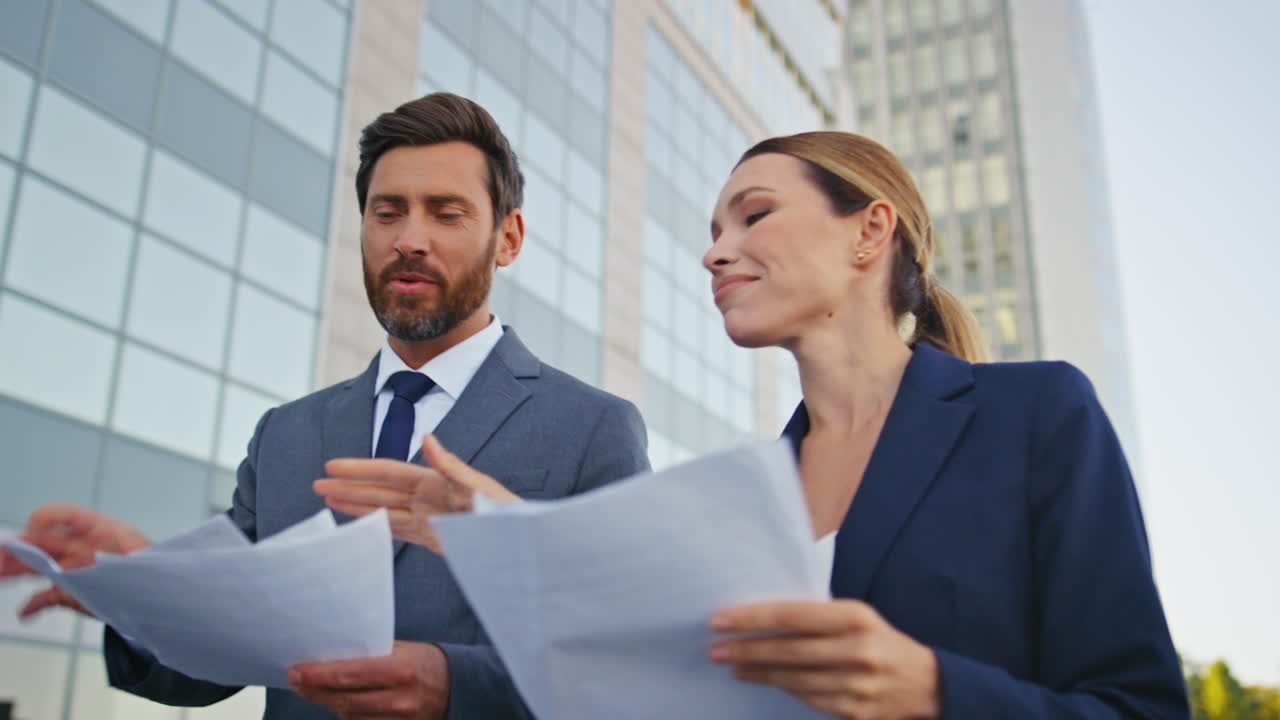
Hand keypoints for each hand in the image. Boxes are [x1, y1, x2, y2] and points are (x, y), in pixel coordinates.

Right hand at [0, 504, 150, 619]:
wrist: (154, 591)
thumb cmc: (150, 564)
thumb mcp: (145, 557)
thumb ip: (132, 558)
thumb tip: (131, 558)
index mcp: (99, 531)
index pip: (70, 518)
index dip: (51, 517)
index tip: (34, 524)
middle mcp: (79, 547)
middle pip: (42, 542)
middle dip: (18, 546)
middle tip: (2, 551)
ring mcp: (71, 569)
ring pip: (35, 567)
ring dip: (12, 571)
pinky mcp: (69, 592)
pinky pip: (45, 597)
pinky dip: (33, 605)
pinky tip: (24, 611)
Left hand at [289, 640, 449, 718]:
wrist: (456, 686)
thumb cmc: (424, 663)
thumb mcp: (401, 649)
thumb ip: (369, 654)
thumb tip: (328, 657)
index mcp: (401, 670)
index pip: (349, 675)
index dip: (318, 675)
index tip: (297, 671)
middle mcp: (400, 700)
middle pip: (343, 700)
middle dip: (314, 690)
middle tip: (296, 680)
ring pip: (349, 716)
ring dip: (329, 703)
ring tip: (317, 689)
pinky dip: (348, 715)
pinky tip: (341, 703)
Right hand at [314, 434, 519, 552]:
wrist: (523, 543)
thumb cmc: (505, 513)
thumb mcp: (479, 488)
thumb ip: (451, 466)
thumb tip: (427, 437)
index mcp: (435, 481)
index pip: (388, 472)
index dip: (359, 469)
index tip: (331, 466)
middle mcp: (429, 497)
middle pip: (380, 490)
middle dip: (349, 487)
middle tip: (316, 484)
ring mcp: (430, 518)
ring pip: (383, 510)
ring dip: (356, 506)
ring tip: (327, 501)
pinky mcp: (434, 538)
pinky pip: (398, 531)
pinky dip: (377, 527)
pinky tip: (359, 524)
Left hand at [709, 600, 939, 719]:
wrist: (925, 684)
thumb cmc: (879, 641)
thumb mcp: (856, 616)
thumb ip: (817, 615)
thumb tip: (761, 616)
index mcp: (856, 618)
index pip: (794, 615)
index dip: (754, 618)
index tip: (721, 620)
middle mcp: (858, 651)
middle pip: (789, 651)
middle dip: (747, 649)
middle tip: (716, 648)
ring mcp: (857, 686)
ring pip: (794, 680)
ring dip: (757, 672)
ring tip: (732, 664)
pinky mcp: (855, 713)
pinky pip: (807, 700)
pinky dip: (782, 689)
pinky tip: (760, 679)